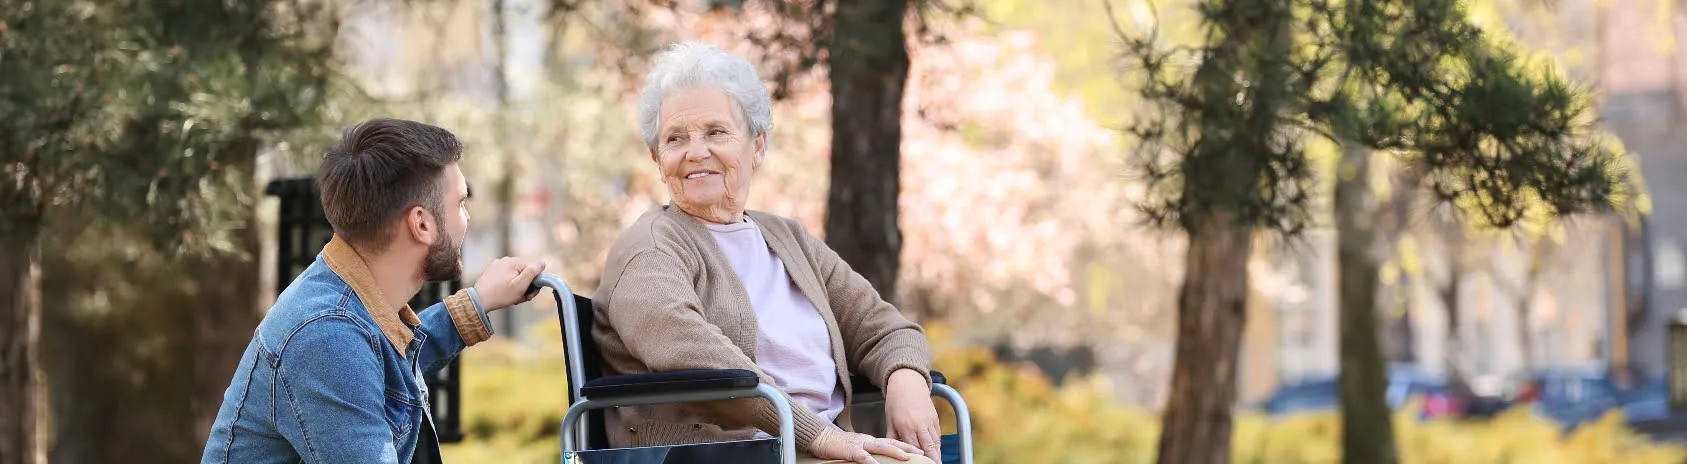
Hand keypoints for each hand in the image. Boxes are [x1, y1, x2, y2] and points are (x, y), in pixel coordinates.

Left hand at [472, 257, 545, 309]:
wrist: (479, 300)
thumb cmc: (501, 295)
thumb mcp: (520, 285)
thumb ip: (533, 272)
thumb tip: (542, 262)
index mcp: (514, 262)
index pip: (533, 270)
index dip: (534, 283)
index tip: (529, 294)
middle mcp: (506, 259)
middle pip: (524, 272)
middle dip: (525, 286)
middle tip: (520, 297)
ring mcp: (497, 264)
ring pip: (515, 275)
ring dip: (517, 286)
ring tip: (512, 297)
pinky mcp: (491, 270)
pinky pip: (506, 275)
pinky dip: (508, 284)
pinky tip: (504, 292)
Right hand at [808, 427, 922, 463]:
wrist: (822, 439)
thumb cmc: (839, 447)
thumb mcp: (858, 450)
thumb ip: (870, 454)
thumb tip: (882, 461)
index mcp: (871, 441)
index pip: (892, 443)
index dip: (906, 447)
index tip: (920, 451)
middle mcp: (869, 441)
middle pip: (891, 443)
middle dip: (907, 448)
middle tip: (921, 453)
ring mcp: (860, 445)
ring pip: (881, 447)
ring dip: (895, 452)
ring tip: (907, 458)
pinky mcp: (850, 450)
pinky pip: (862, 456)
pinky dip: (871, 461)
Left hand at [885, 368, 940, 458]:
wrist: (908, 383)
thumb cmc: (896, 401)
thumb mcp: (890, 420)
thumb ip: (892, 437)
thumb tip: (891, 450)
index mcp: (906, 427)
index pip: (914, 449)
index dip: (918, 459)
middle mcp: (920, 425)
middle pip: (929, 447)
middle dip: (933, 459)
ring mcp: (929, 421)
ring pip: (936, 442)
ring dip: (937, 454)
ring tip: (937, 462)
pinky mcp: (935, 418)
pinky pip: (937, 435)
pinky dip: (937, 444)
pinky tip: (936, 451)